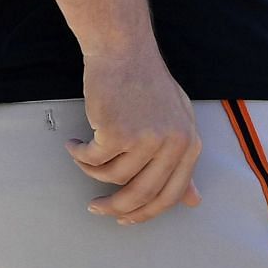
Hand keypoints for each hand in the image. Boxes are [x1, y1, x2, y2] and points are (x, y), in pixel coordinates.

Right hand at [68, 48, 201, 226]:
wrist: (123, 48)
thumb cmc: (147, 81)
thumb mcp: (176, 120)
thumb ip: (182, 161)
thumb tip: (193, 201)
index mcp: (189, 143)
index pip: (170, 194)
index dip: (145, 212)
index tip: (126, 218)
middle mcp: (171, 144)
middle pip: (141, 194)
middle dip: (115, 208)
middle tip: (97, 208)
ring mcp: (144, 139)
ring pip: (112, 177)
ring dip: (91, 172)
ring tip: (83, 157)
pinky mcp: (116, 132)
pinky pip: (92, 159)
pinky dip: (79, 155)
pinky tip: (75, 144)